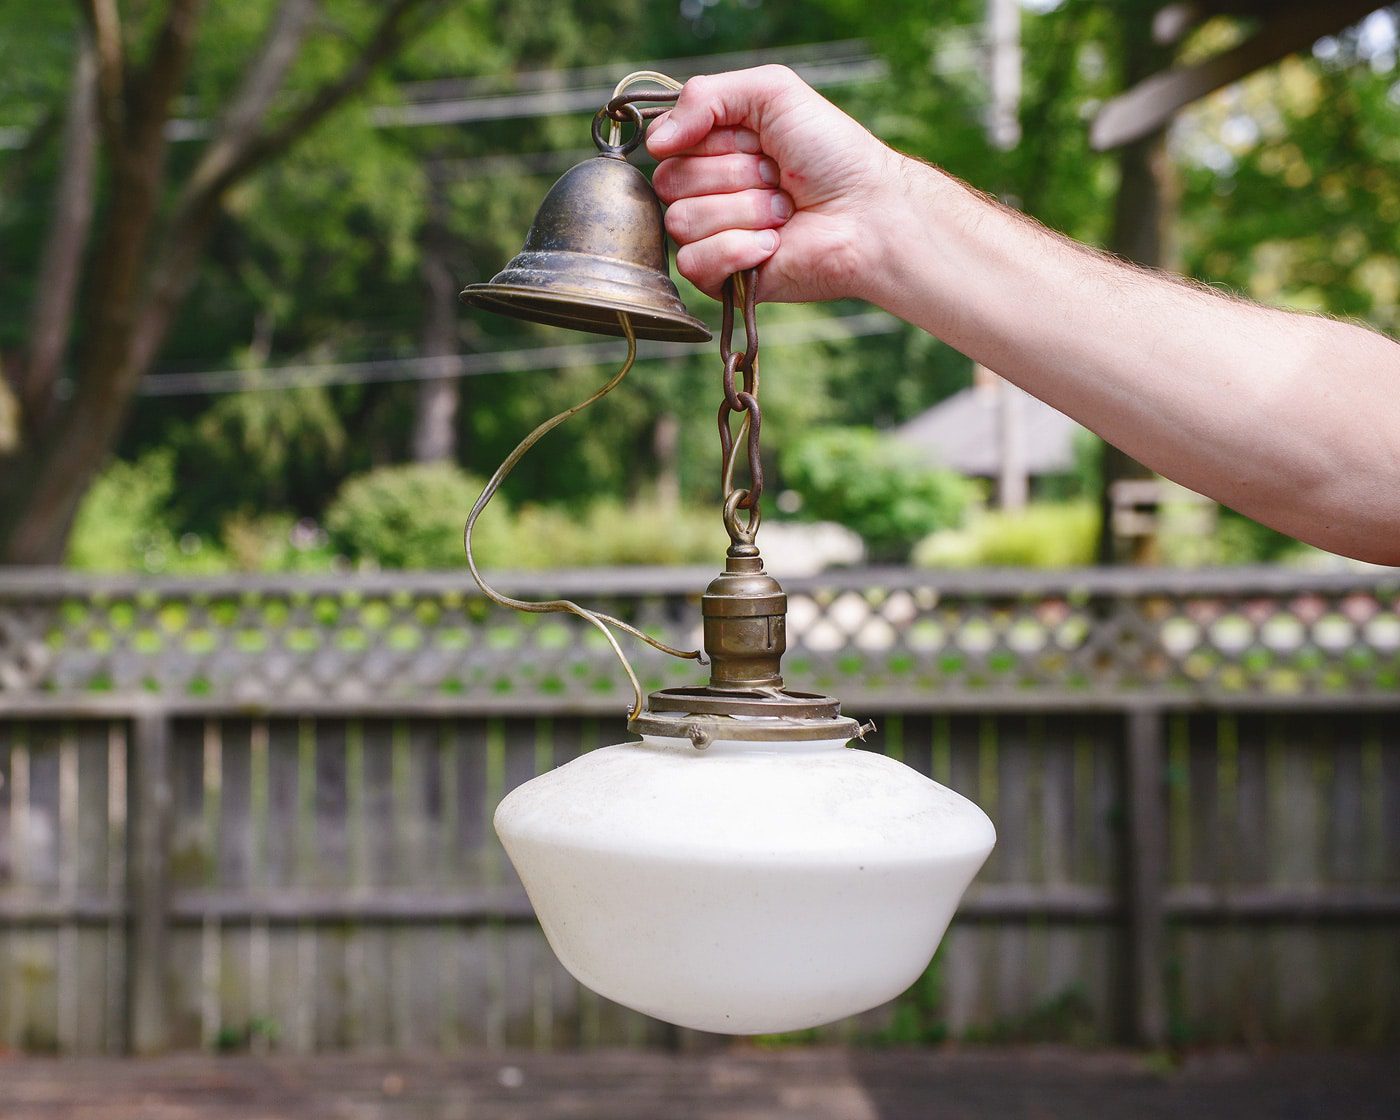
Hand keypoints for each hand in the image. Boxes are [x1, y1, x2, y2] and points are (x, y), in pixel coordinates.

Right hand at [647, 65, 896, 302]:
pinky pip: (693, 263)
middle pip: (670, 181)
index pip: (668, 142)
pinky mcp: (721, 280)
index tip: (757, 140)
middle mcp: (707, 192)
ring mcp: (712, 237)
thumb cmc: (831, 153)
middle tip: (777, 178)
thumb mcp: (771, 92)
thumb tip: (652, 141)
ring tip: (783, 212)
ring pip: (682, 221)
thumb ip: (703, 95)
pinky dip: (738, 249)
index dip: (712, 139)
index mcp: (712, 149)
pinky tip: (773, 244)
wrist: (867, 212)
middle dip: (733, 175)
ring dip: (744, 211)